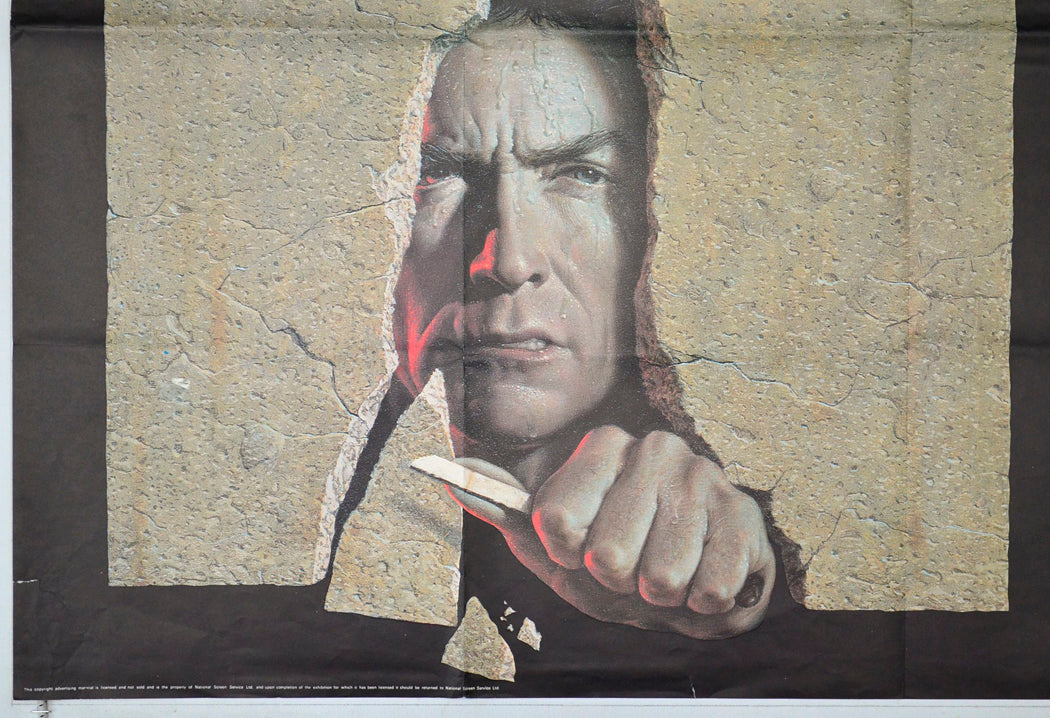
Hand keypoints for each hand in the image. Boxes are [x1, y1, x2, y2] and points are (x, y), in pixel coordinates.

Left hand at [449, 426, 774, 638]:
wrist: (693, 578)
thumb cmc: (616, 558)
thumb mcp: (552, 540)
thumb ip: (502, 505)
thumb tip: (449, 471)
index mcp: (602, 446)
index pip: (557, 521)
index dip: (566, 555)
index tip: (579, 549)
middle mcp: (654, 449)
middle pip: (609, 557)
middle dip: (616, 583)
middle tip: (630, 570)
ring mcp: (703, 478)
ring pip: (660, 578)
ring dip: (660, 596)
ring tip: (667, 576)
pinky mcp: (745, 516)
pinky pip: (710, 589)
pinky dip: (701, 605)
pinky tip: (702, 578)